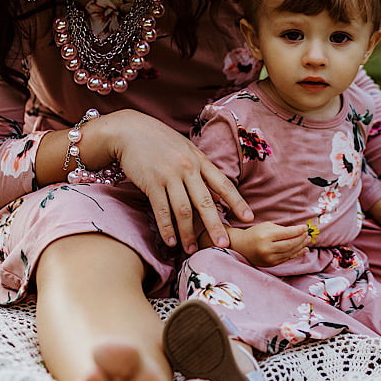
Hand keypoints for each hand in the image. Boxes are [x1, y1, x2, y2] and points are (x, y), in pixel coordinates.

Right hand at [100, 110, 252, 253]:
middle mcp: (188, 168)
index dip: (237, 202)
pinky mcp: (151, 182)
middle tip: (223, 244)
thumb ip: (202, 172)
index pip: (223, 184)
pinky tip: (170, 240)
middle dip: (214, 225)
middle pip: (204, 202)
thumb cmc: (161, 141)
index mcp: (200, 160)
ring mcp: (169, 175)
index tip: (248, 217)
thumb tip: (218, 195)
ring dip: (187, 233)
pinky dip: (166, 227)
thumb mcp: (187, 151)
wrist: (131, 130)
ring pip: (183, 210)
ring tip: (191, 250)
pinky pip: (161, 209)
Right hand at [227, 222, 309, 266]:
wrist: (240, 246)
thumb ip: (282, 229)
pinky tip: (303, 249)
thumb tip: (298, 231)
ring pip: (290, 252)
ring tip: (307, 240)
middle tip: (308, 234)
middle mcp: (267, 248)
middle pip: (290, 244)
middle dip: (301, 238)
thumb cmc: (255, 233)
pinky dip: (296, 254)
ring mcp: (269, 258)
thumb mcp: (266, 226)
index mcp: (266, 236)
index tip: (305, 227)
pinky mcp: (270, 264)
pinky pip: (287, 259)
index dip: (298, 230)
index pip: (287, 233)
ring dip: (301, 246)